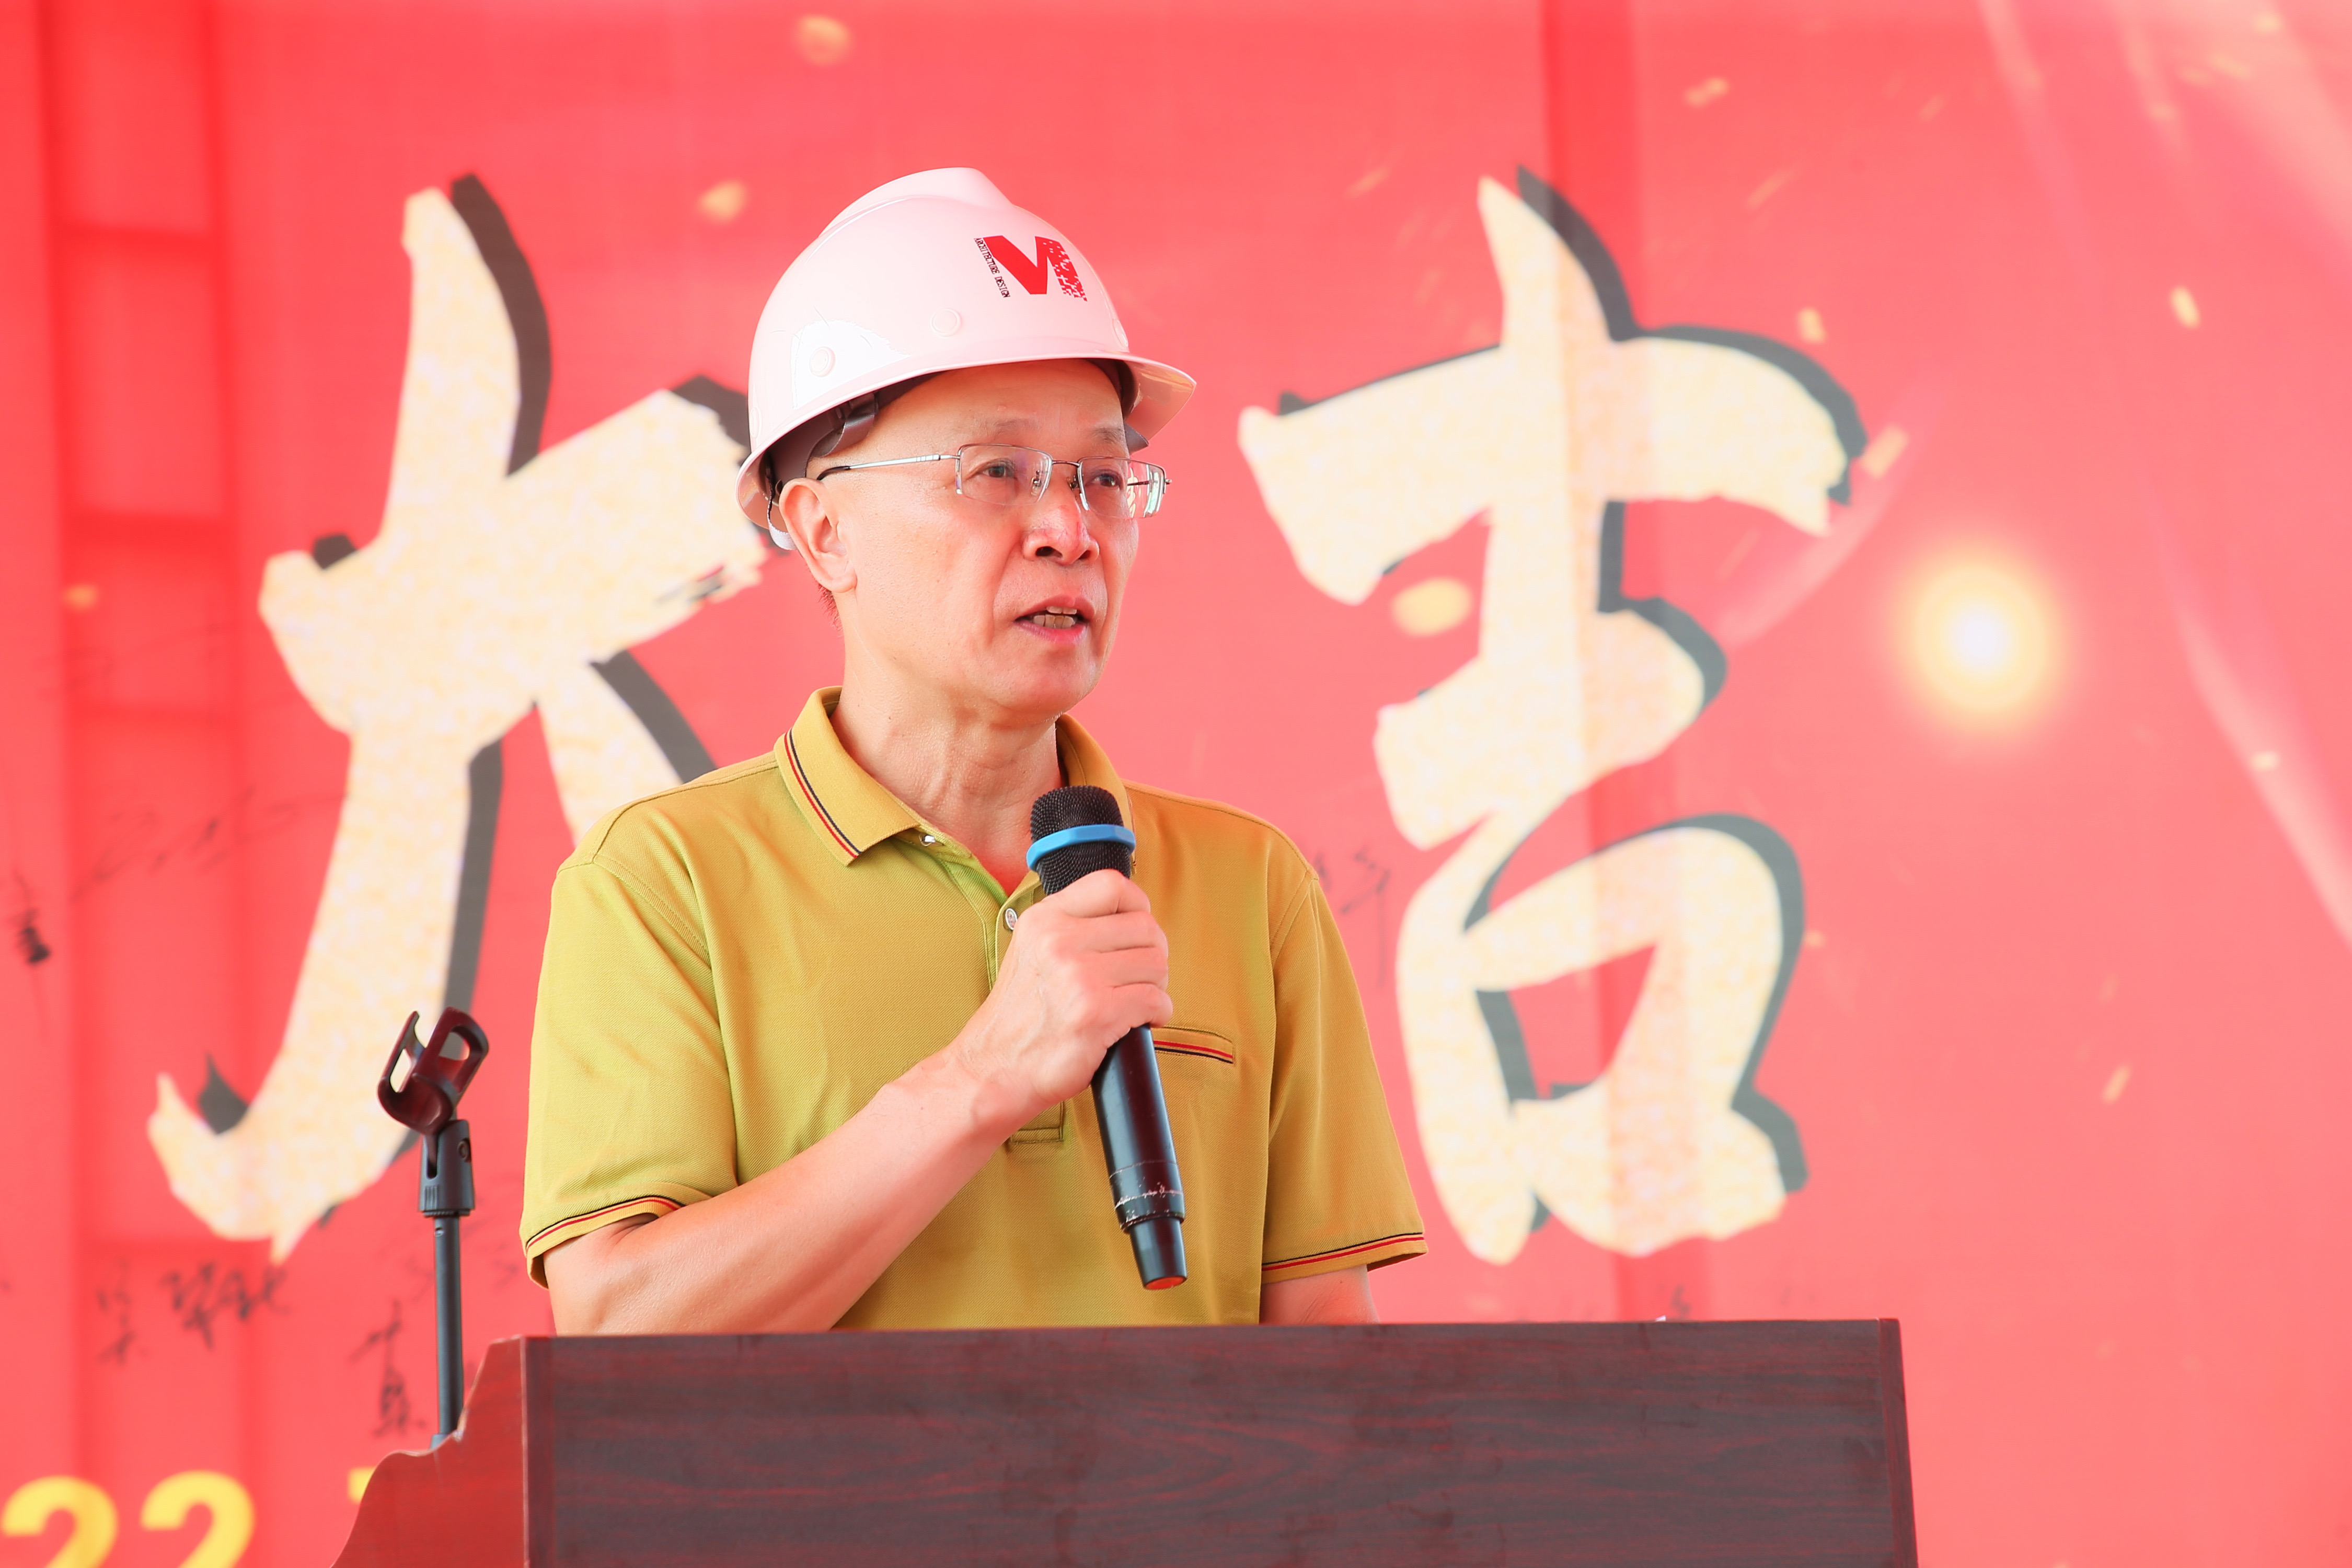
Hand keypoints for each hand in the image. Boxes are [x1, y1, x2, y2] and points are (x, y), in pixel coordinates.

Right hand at [952, 869, 1171, 1132]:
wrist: (992, 1070)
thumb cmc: (1020, 1018)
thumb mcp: (1031, 952)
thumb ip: (1070, 927)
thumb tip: (1128, 915)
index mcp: (1043, 920)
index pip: (1111, 884)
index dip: (1138, 906)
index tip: (1138, 932)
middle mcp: (1058, 941)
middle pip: (1145, 927)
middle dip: (1152, 954)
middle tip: (1139, 977)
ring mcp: (1077, 977)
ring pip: (1156, 964)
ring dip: (1156, 986)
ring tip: (1135, 1001)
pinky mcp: (1095, 1014)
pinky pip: (1155, 1000)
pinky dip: (1158, 1013)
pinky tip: (1139, 1021)